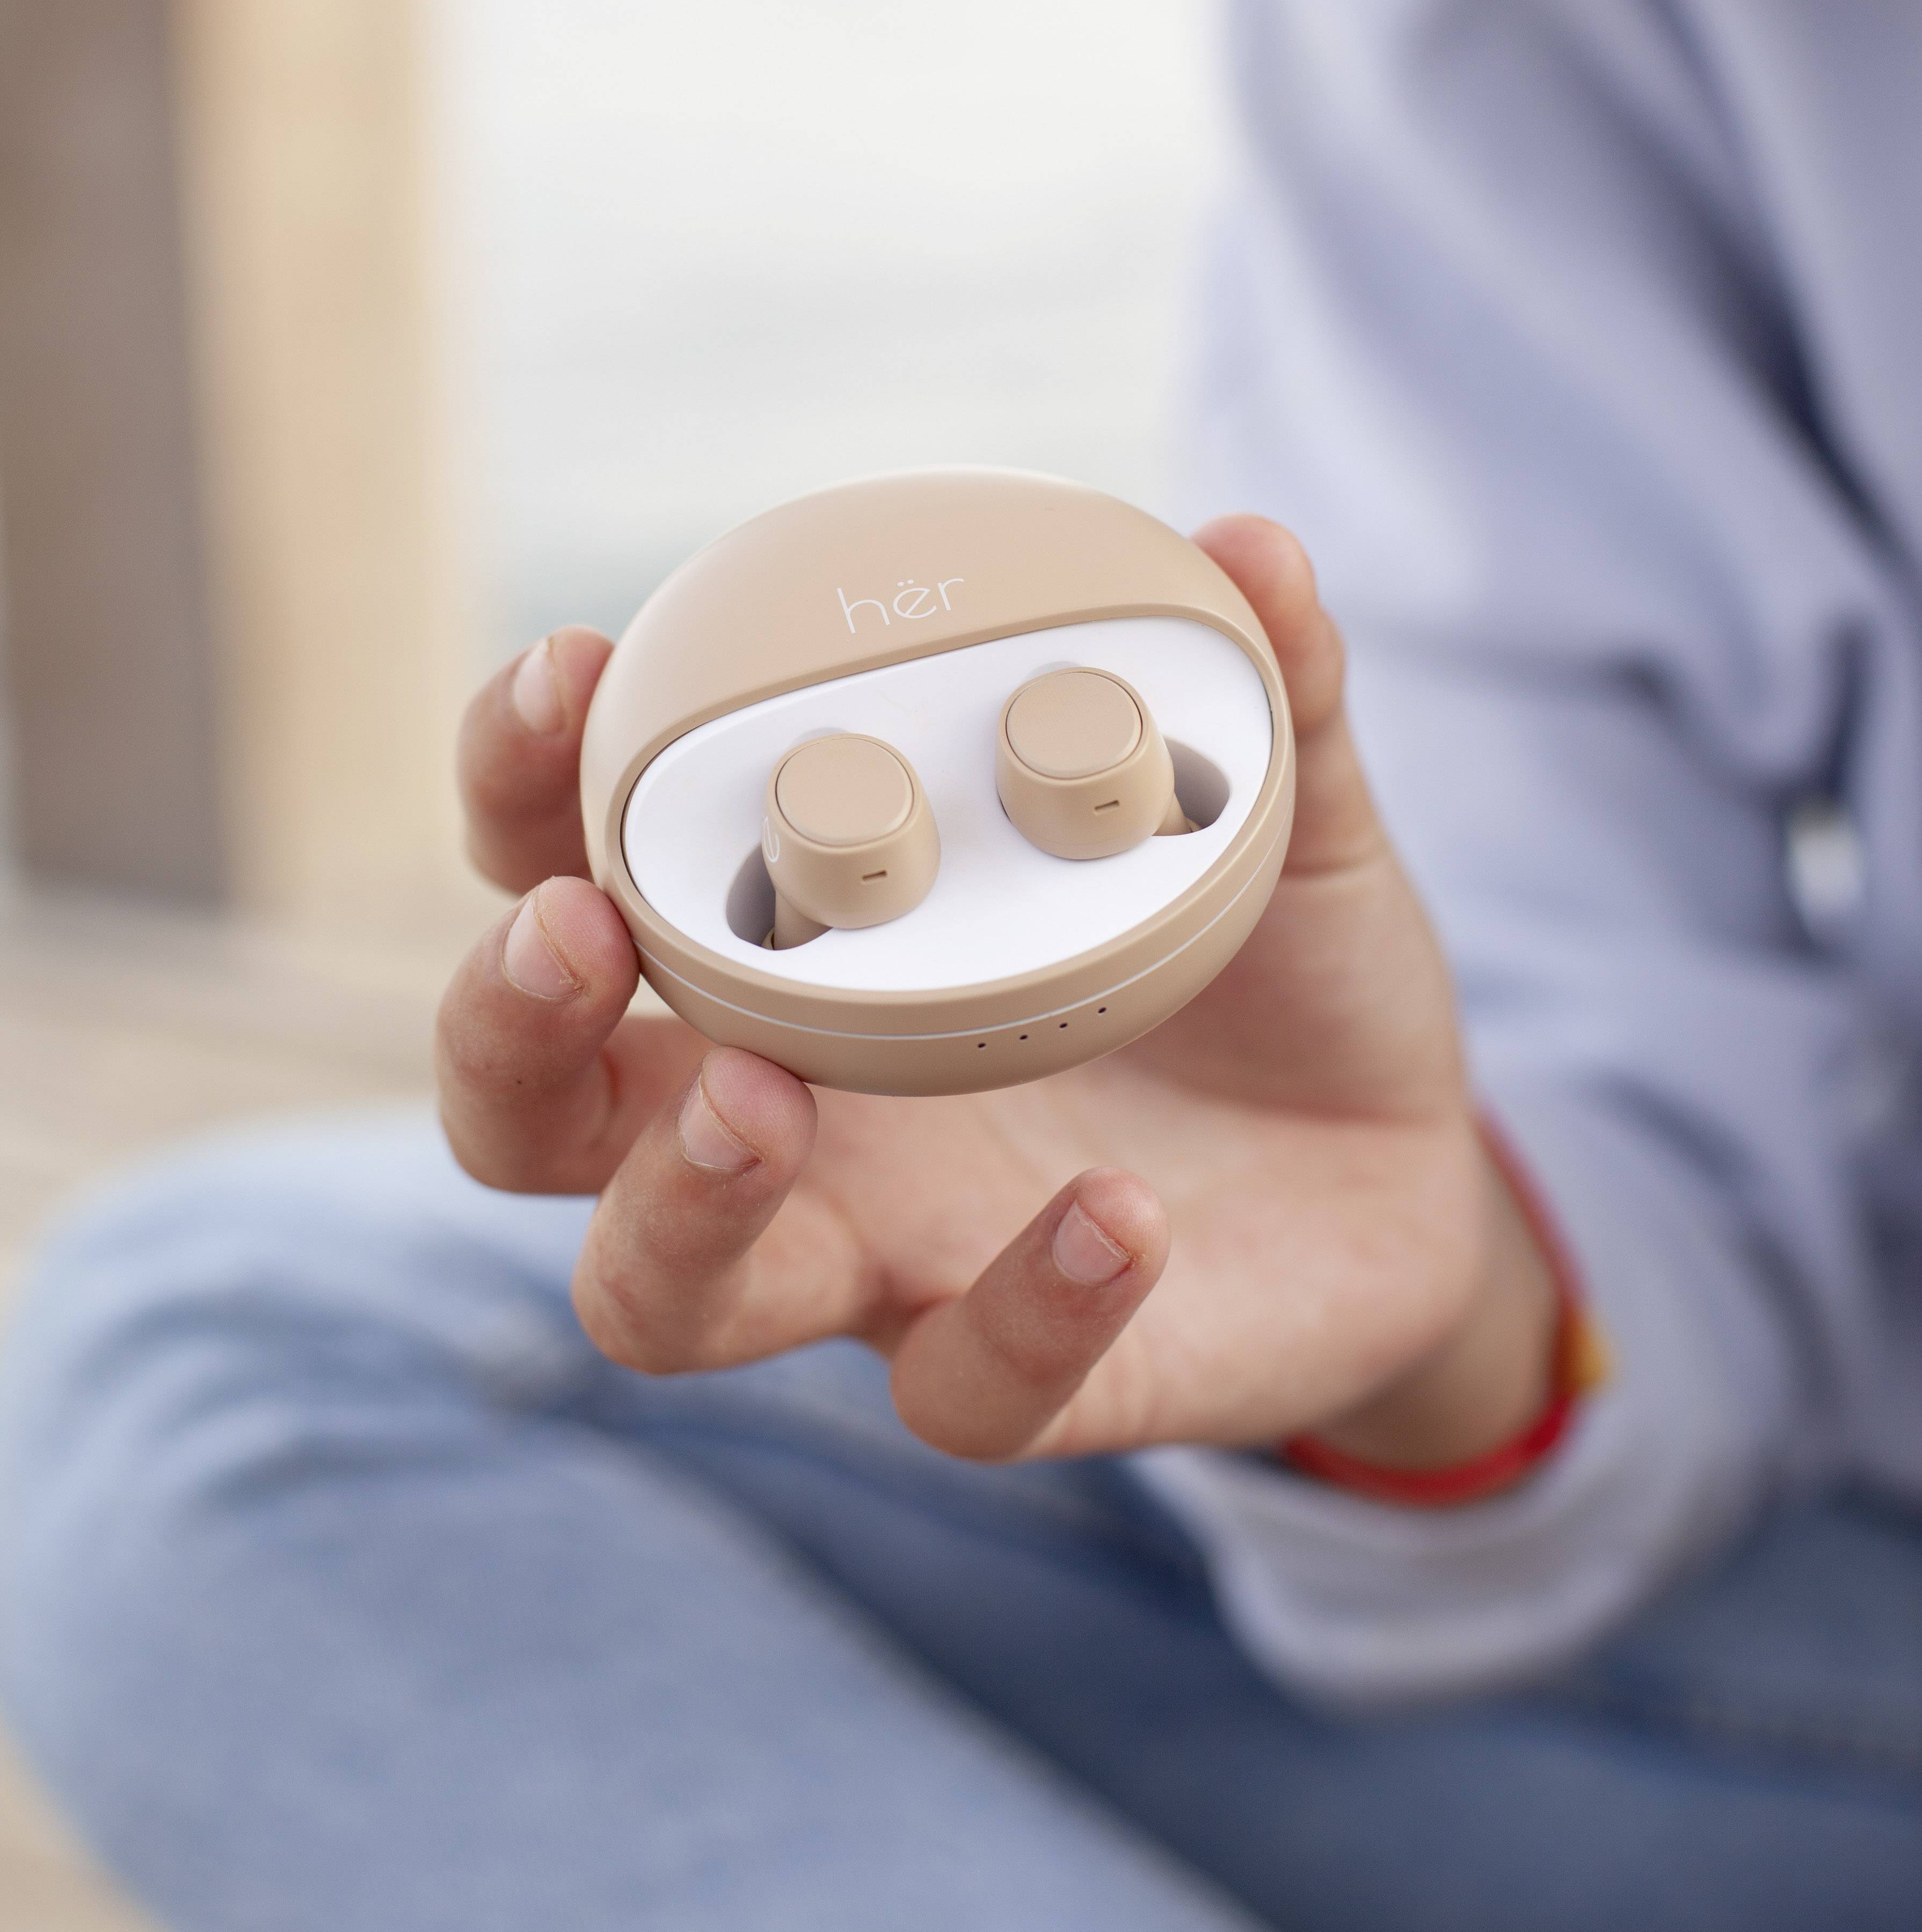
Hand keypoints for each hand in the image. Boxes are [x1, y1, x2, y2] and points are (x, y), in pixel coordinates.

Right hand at [437, 517, 1556, 1463]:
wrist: (1405, 1171)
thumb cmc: (1277, 967)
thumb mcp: (1282, 808)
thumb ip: (1266, 684)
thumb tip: (1252, 541)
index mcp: (798, 945)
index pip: (574, 863)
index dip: (524, 779)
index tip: (567, 670)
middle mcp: (789, 1112)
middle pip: (529, 1114)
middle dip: (507, 1024)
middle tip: (579, 930)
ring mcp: (883, 1261)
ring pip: (659, 1294)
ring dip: (676, 1203)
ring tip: (759, 1095)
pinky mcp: (1012, 1377)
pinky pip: (959, 1389)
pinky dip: (1021, 1308)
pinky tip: (1116, 1213)